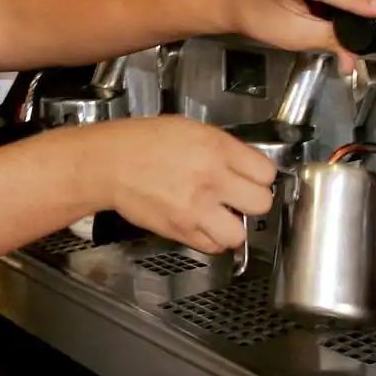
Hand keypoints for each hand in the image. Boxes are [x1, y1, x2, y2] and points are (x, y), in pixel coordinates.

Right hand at [87, 116, 275, 254]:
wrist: (109, 164)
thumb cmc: (142, 143)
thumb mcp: (189, 129)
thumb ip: (222, 148)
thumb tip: (245, 165)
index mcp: (215, 148)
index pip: (266, 172)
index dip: (260, 175)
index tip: (253, 177)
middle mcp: (209, 179)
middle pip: (261, 203)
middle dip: (253, 201)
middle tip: (240, 197)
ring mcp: (195, 208)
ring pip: (240, 233)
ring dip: (234, 226)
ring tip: (222, 216)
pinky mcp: (180, 230)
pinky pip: (212, 246)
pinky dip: (211, 238)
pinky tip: (203, 223)